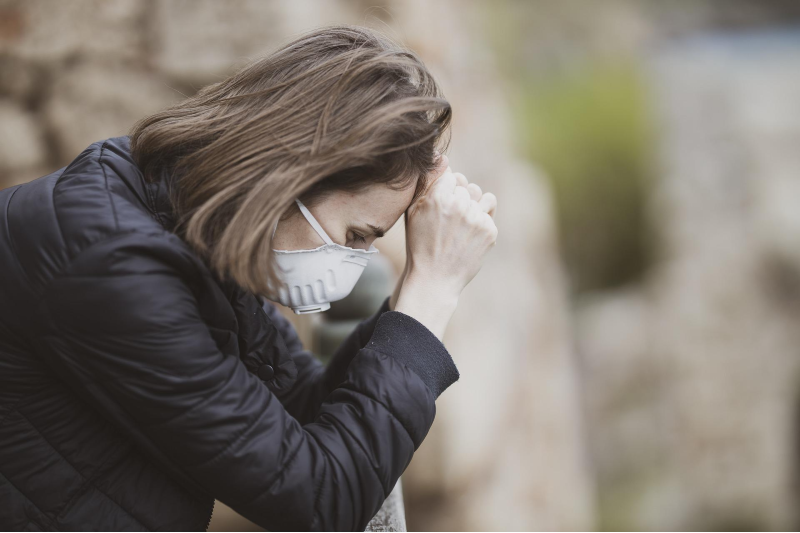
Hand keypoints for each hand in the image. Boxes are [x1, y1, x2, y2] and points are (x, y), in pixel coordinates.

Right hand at [394, 155, 497, 338]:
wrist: (435, 279)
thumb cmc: (420, 244)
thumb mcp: (413, 212)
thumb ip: (427, 182)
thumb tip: (443, 157)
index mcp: (438, 198)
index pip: (450, 175)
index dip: (444, 189)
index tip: (439, 206)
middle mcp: (459, 205)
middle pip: (465, 185)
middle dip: (458, 198)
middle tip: (447, 221)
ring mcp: (477, 219)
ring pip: (480, 196)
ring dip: (472, 205)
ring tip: (460, 225)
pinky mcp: (490, 231)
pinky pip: (489, 211)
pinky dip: (480, 221)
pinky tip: (468, 235)